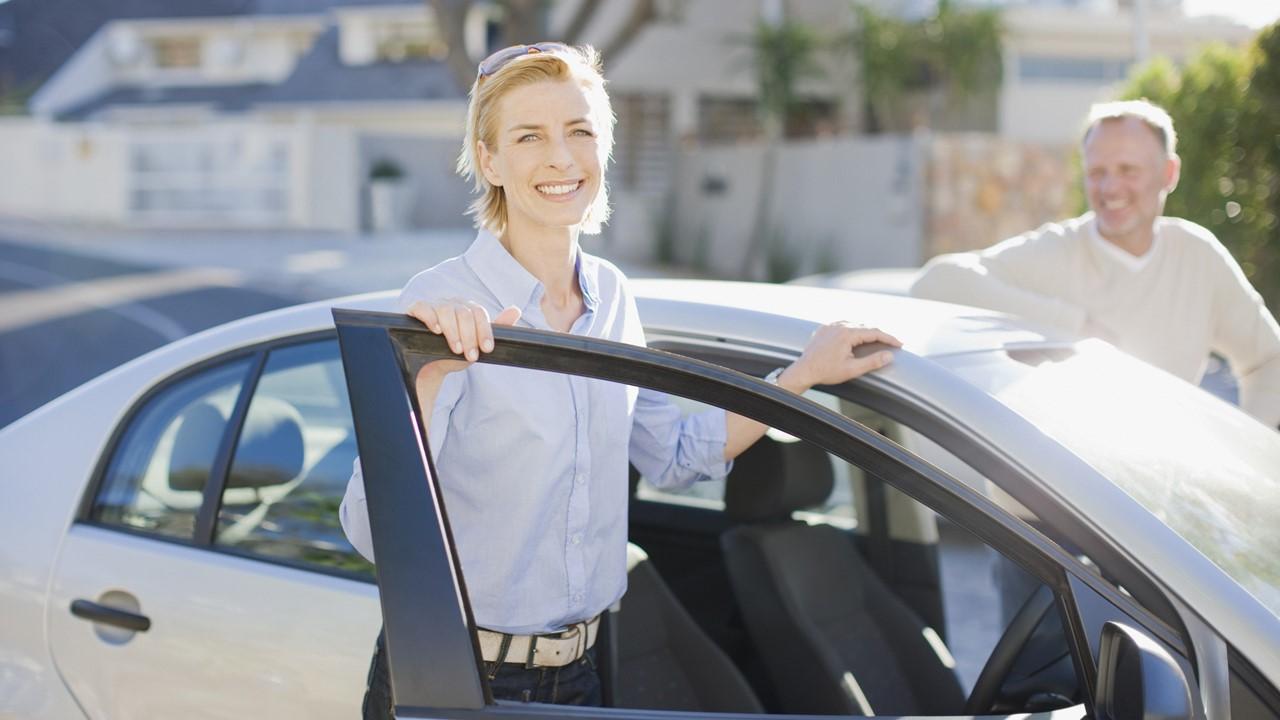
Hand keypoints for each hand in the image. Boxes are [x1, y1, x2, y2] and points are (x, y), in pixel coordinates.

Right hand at [405, 300, 521, 381]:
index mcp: (468, 309)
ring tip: (456, 349)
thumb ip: (497, 328)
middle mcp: (453, 303)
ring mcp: (434, 305)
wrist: (432, 363)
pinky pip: (423, 307)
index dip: (484, 331)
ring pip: (446, 310)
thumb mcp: (477, 343)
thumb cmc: (457, 350)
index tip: (487, 349)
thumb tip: (516, 310)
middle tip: (470, 356)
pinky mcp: (417, 309)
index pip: (480, 314)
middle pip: (464, 313)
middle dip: (469, 336)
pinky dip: (430, 317)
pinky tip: (436, 330)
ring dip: (453, 331)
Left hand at [780, 321, 901, 391]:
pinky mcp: (824, 328)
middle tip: (891, 343)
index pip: (874, 332)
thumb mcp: (852, 369)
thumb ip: (872, 362)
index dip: (889, 338)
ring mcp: (830, 325)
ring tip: (878, 339)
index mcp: (847, 333)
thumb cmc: (826, 371)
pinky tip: (857, 336)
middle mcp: (839, 325)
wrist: (803, 370)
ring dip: (867, 331)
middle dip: (880, 334)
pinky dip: (853, 329)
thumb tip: (889, 356)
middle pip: (866, 326)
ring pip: (855, 324)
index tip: (899, 344)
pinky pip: (843, 325)